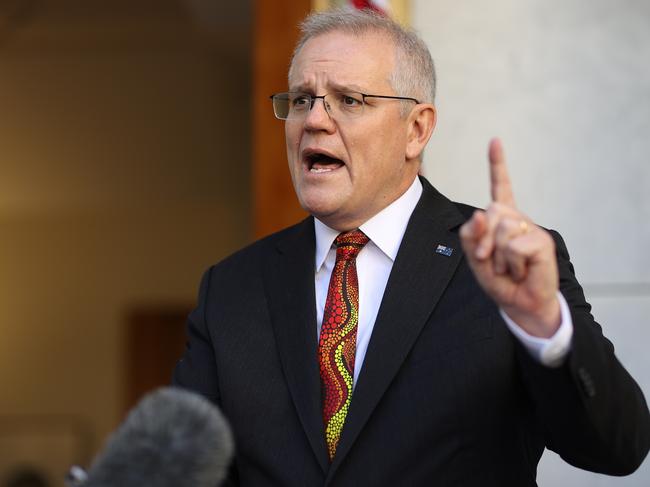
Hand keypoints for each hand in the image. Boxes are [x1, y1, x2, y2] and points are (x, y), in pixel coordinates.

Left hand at [459, 138, 560, 337]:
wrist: (522, 304)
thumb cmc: (500, 281)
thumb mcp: (475, 259)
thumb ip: (471, 236)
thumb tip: (479, 214)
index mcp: (502, 219)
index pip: (501, 187)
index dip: (498, 164)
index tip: (495, 141)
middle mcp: (518, 219)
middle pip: (491, 210)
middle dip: (482, 239)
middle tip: (489, 260)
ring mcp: (531, 228)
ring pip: (502, 227)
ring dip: (497, 255)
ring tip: (508, 268)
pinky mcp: (542, 241)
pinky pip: (514, 245)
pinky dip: (511, 263)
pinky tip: (521, 270)